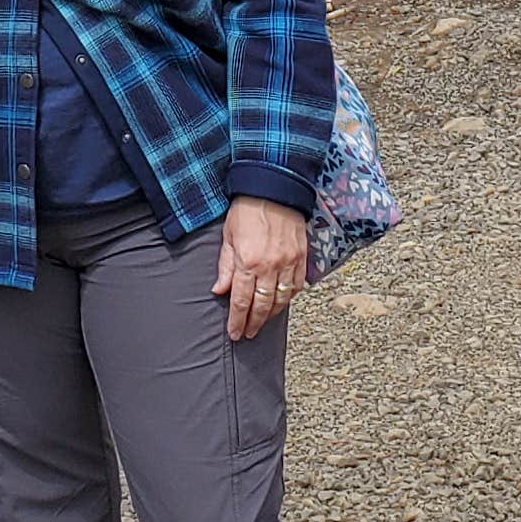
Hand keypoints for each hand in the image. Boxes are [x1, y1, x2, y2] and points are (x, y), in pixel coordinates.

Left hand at [213, 196, 308, 340]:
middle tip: (248, 333)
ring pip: (281, 299)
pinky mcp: (301, 257)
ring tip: (263, 322)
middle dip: (254, 323)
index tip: (235, 333)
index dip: (238, 321)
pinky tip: (282, 301)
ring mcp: (288, 263)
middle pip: (262, 306)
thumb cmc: (247, 209)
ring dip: (272, 314)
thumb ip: (225, 267)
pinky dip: (289, 297)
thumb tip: (219, 290)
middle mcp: (269, 266)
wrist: (274, 187)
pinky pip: (297, 285)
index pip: (241, 302)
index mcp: (247, 262)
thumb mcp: (228, 237)